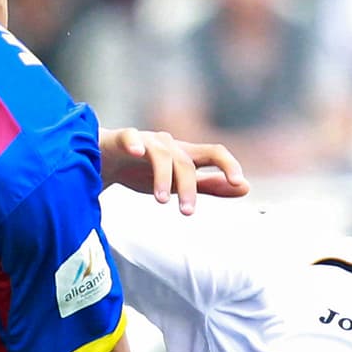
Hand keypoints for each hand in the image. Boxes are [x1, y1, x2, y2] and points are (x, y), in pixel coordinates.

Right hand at [98, 127, 248, 212]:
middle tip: (186, 212)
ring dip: (163, 178)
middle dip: (188, 188)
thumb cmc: (144, 172)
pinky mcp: (122, 140)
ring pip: (161, 156)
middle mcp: (169, 145)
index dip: (229, 165)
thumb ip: (211, 186)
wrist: (105, 162)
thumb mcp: (180, 183)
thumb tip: (246, 188)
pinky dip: (134, 144)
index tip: (239, 183)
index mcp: (185, 155)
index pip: (214, 153)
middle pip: (186, 163)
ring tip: (160, 201)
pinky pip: (130, 138)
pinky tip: (137, 153)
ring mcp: (146, 141)